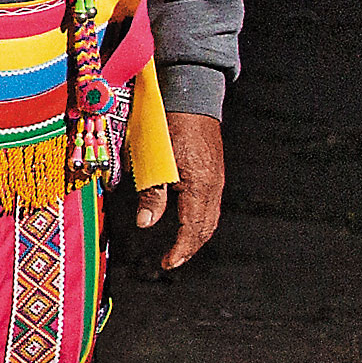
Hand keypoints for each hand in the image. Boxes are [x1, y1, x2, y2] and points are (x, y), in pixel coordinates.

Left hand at [134, 110, 226, 270]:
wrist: (192, 98)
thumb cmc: (169, 126)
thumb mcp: (152, 161)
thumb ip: (151, 194)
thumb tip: (145, 224)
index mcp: (199, 186)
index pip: (193, 229)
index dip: (181, 250)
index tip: (168, 264)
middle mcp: (213, 186)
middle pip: (206, 228)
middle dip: (190, 248)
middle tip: (173, 260)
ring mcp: (216, 179)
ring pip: (210, 218)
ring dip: (196, 236)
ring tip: (180, 247)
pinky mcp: (213, 172)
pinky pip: (210, 205)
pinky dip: (200, 220)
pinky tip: (189, 221)